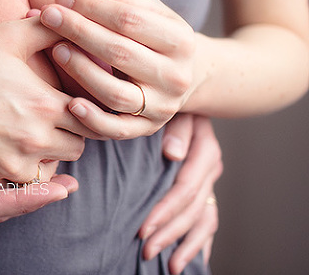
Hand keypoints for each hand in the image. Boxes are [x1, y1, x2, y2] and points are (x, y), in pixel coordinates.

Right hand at [0, 16, 95, 184]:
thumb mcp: (9, 34)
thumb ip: (51, 28)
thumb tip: (77, 20)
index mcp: (45, 105)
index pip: (91, 119)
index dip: (83, 110)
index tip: (69, 101)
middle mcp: (32, 140)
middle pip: (75, 149)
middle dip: (69, 134)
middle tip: (49, 117)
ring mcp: (7, 164)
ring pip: (47, 170)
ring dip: (44, 155)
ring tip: (26, 132)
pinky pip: (13, 182)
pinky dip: (12, 167)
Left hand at [42, 0, 196, 137]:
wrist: (185, 76)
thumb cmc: (154, 35)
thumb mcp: (149, 10)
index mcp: (181, 40)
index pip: (130, 19)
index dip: (93, 6)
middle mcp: (175, 76)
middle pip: (120, 52)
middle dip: (79, 31)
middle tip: (48, 15)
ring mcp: (161, 106)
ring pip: (116, 93)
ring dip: (82, 71)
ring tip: (56, 49)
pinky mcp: (145, 129)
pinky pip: (116, 129)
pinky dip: (92, 119)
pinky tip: (70, 103)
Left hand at [141, 114, 221, 272]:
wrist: (182, 96)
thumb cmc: (171, 103)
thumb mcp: (176, 108)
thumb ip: (176, 130)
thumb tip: (174, 155)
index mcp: (205, 151)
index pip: (185, 189)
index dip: (164, 211)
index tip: (143, 229)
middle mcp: (210, 170)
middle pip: (192, 210)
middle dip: (169, 233)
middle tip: (146, 250)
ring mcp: (210, 182)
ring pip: (203, 220)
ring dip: (186, 244)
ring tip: (170, 266)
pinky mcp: (206, 189)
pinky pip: (208, 221)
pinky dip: (200, 242)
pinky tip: (190, 259)